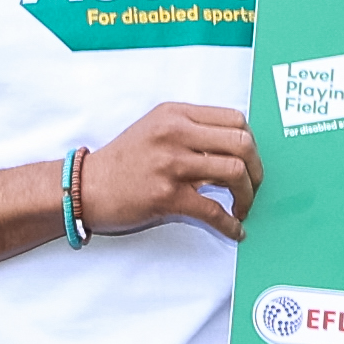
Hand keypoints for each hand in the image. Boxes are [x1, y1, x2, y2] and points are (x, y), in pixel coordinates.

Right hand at [80, 100, 256, 246]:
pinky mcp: (167, 196)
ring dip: (248, 195)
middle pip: (242, 143)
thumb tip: (233, 146)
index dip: (251, 142)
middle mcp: (176, 133)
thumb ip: (191, 130)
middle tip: (253, 186)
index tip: (251, 160)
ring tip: (242, 206)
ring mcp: (172, 164)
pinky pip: (214, 210)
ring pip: (234, 173)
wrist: (87, 187)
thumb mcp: (156, 128)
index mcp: (176, 114)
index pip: (235, 119)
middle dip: (256, 169)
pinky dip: (231, 223)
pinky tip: (235, 228)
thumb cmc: (123, 161)